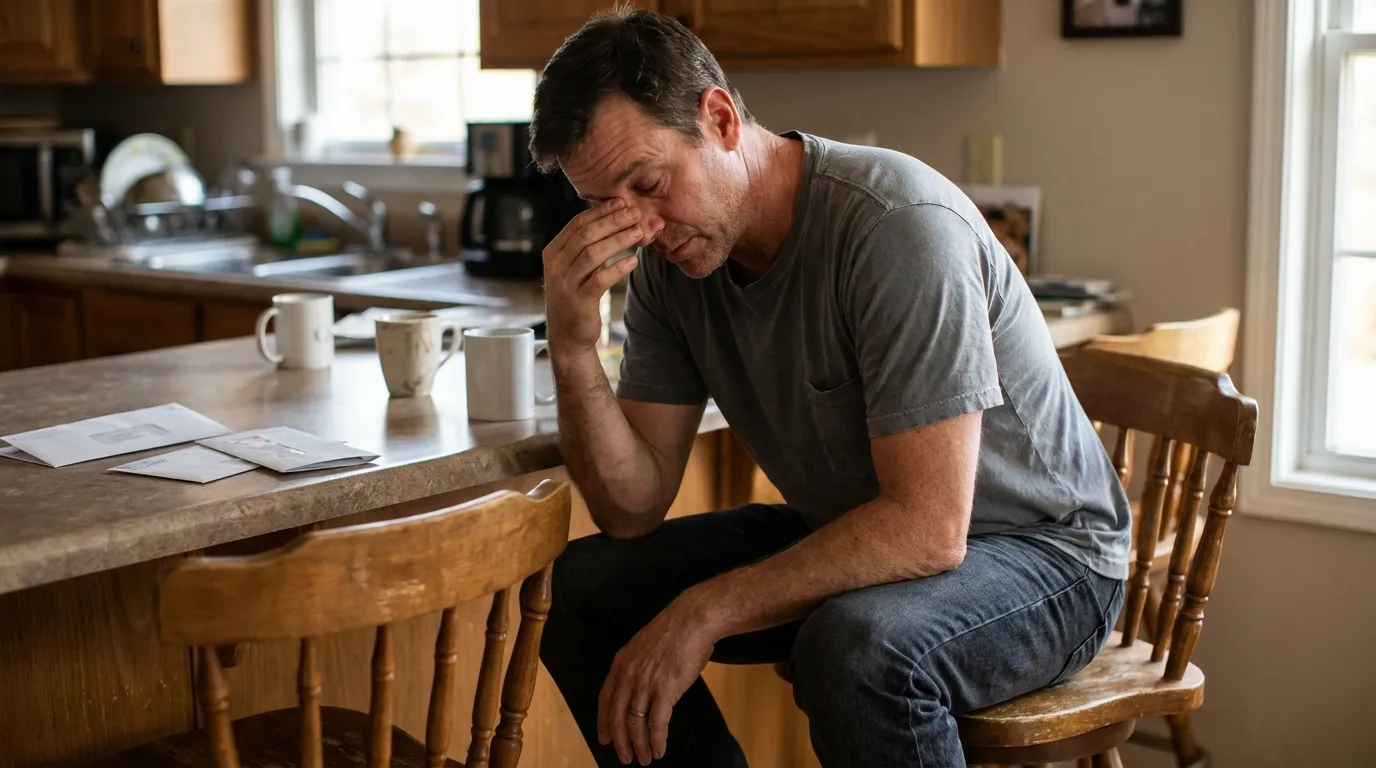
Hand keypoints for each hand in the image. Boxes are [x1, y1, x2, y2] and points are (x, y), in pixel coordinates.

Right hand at [543, 198, 644, 358]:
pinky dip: (618, 268)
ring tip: (639, 233)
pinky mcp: (579, 301)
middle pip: (586, 235)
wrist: (567, 336)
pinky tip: (634, 261)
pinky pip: (601, 279)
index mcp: (553, 253)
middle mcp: (555, 266)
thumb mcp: (574, 269)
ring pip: (593, 253)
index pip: (577, 224)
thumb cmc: (576, 297)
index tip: (621, 202)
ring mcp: (565, 284)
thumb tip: (612, 217)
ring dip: (618, 240)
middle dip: (612, 221)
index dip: (600, 211)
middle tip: (635, 214)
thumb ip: (586, 246)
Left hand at [598, 597, 715, 764]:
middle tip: (624, 758)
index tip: (604, 738)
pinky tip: (658, 751)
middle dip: (619, 741)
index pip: (605, 699)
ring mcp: (645, 683)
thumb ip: (638, 666)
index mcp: (621, 663)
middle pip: (617, 717)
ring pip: (635, 724)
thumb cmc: (675, 631)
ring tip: (643, 759)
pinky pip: (657, 723)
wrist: (693, 619)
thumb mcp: (644, 646)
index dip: (603, 722)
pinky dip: (656, 740)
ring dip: (639, 745)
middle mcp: (629, 675)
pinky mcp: (665, 690)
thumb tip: (641, 688)